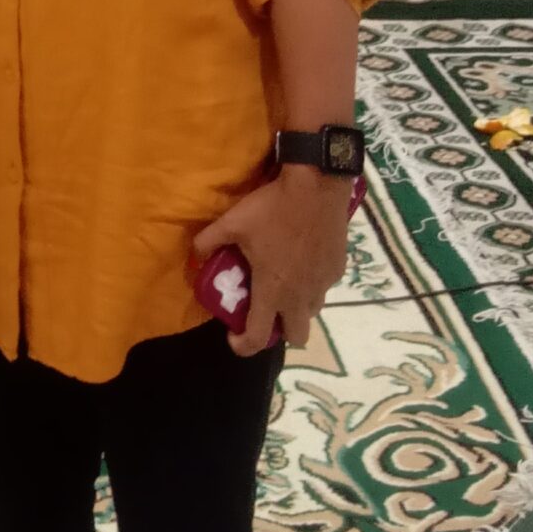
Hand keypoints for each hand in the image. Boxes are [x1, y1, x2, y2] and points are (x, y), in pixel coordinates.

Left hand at [191, 169, 351, 356]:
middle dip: (278, 331)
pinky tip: (301, 262)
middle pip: (296, 336)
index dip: (242, 345)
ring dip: (295, 308)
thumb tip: (194, 256)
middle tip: (263, 310)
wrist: (317, 186)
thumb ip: (207, 242)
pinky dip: (310, 284)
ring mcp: (323, 284)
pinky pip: (323, 288)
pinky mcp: (338, 269)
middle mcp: (300, 295)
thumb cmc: (272, 208)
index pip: (258, 337)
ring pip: (311, 312)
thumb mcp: (231, 223)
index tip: (232, 336)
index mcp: (272, 290)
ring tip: (282, 284)